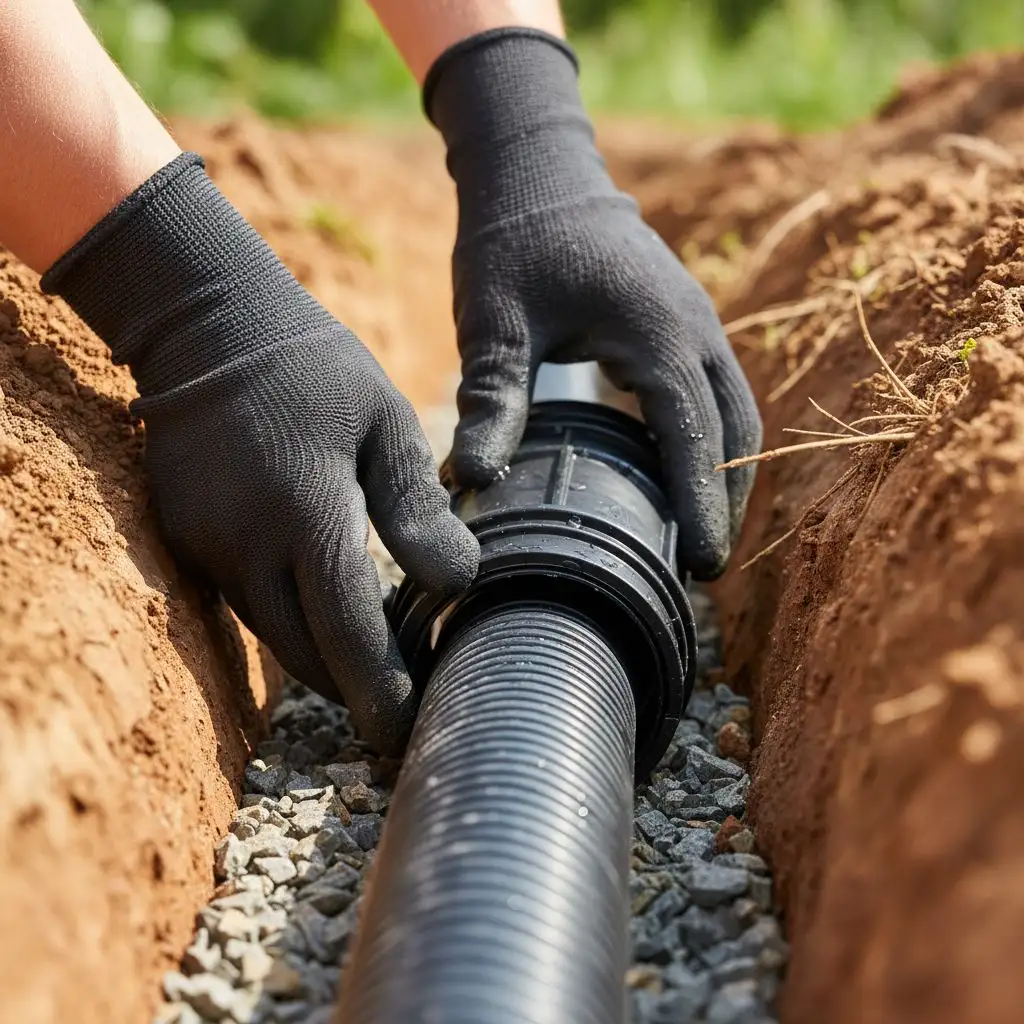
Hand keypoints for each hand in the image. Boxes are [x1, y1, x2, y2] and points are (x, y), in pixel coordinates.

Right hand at [43, 154, 478, 754]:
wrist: (208, 325)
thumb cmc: (315, 368)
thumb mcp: (385, 423)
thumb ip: (417, 510)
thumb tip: (461, 584)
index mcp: (306, 513)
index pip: (347, 631)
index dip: (381, 690)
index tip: (407, 730)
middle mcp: (247, 545)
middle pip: (306, 655)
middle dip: (356, 689)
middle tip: (407, 695)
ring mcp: (208, 547)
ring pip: (274, 638)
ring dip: (325, 656)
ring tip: (380, 652)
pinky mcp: (189, 543)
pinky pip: (247, 605)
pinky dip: (292, 620)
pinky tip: (330, 601)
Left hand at [427, 29, 761, 579]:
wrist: (539, 171)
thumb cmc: (512, 243)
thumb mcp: (493, 322)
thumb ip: (492, 396)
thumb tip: (475, 479)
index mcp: (658, 332)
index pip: (696, 435)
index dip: (703, 504)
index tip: (703, 564)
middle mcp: (695, 329)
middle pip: (736, 432)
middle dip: (726, 501)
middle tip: (701, 570)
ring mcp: (698, 323)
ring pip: (737, 413)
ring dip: (727, 474)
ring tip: (701, 537)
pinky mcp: (686, 324)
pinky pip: (718, 394)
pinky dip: (714, 443)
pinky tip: (684, 477)